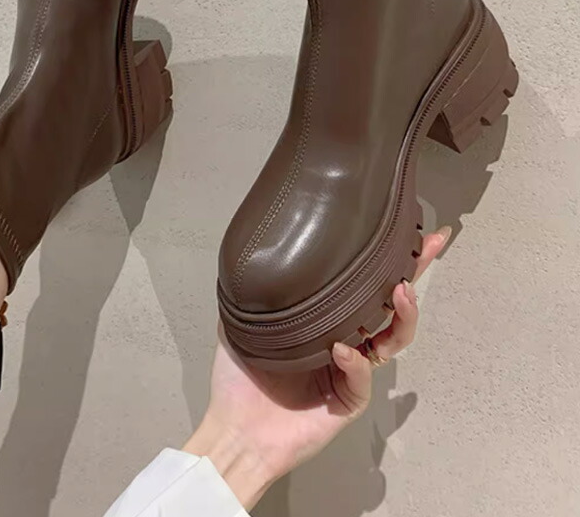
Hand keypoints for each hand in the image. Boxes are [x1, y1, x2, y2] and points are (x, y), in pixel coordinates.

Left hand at [184, 228, 450, 508]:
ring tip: (399, 292)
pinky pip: (361, 378)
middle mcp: (343, 343)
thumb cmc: (237, 381)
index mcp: (322, 323)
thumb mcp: (240, 324)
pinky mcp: (349, 402)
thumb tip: (258, 255)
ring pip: (391, 341)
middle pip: (388, 308)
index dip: (385, 263)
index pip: (359, 289)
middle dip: (413, 276)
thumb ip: (255, 295)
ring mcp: (349, 372)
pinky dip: (355, 363)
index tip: (408, 234)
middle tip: (430, 249)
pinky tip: (342, 350)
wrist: (234, 431)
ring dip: (400, 316)